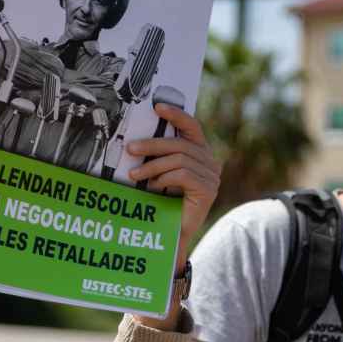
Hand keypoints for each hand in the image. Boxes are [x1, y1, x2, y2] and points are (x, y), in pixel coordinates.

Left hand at [126, 103, 219, 260]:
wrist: (169, 234)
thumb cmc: (162, 203)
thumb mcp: (158, 173)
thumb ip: (157, 155)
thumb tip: (136, 140)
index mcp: (199, 153)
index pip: (192, 126)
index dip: (177, 115)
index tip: (157, 107)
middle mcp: (209, 162)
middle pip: (180, 143)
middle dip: (152, 144)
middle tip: (131, 149)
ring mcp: (211, 176)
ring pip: (179, 159)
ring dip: (152, 165)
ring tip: (135, 175)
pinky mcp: (208, 190)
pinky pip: (183, 174)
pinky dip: (164, 178)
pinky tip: (153, 187)